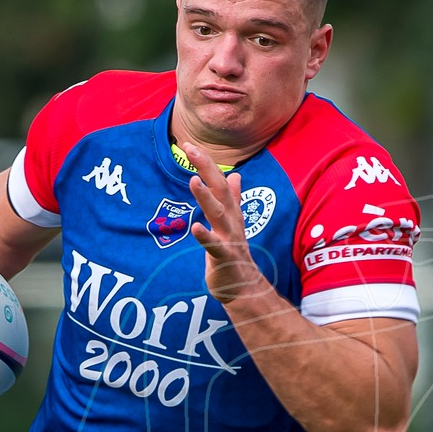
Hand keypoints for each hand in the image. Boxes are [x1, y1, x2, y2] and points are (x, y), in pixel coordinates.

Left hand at [183, 141, 268, 303]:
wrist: (243, 287)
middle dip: (207, 168)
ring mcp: (229, 238)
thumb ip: (234, 198)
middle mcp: (232, 220)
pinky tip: (194, 227)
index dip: (206, 162)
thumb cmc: (234, 254)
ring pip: (218, 213)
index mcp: (231, 211)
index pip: (219, 181)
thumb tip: (236, 176)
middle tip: (191, 149)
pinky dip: (205, 236)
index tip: (189, 144)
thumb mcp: (234, 222)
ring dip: (206, 197)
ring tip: (193, 180)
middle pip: (221, 189)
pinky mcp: (224, 257)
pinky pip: (214, 245)